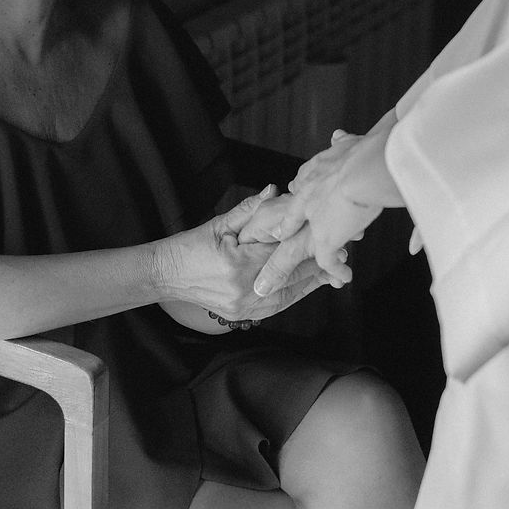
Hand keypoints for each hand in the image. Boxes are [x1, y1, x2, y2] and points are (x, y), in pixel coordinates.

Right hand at [157, 192, 335, 324]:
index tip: (331, 234)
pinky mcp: (243, 316)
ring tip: (333, 269)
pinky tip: (308, 284)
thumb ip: (250, 211)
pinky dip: (295, 293)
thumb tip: (275, 192)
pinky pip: (278, 306)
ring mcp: (244, 308)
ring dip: (312, 282)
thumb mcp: (219, 224)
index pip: (285, 252)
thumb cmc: (190, 247)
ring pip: (290, 295)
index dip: (311, 244)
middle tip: (342, 251)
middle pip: (294, 276)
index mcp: (240, 264)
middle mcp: (246, 290)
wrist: (166, 275)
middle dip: (319, 264)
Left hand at [253, 120, 401, 297]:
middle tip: (264, 256)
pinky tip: (342, 278)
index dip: (297, 207)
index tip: (295, 216)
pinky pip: (328, 261)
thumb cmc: (369, 152)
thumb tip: (338, 136)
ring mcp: (314, 220)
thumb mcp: (350, 142)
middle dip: (272, 243)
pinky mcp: (327, 237)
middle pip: (283, 225)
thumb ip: (343, 143)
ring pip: (290, 251)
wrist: (368, 167)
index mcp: (313, 175)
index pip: (298, 194)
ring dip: (278, 270)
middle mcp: (307, 198)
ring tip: (265, 286)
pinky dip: (336, 271)